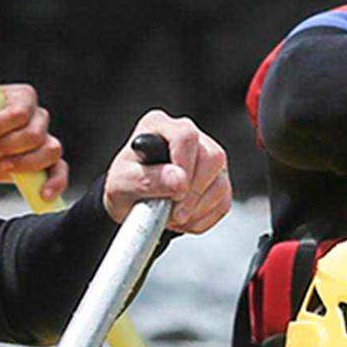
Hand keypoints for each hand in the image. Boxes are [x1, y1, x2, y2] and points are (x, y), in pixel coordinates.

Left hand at [0, 81, 68, 199]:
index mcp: (20, 98)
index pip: (22, 110)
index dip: (5, 122)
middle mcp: (35, 116)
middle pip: (36, 133)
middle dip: (9, 145)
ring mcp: (42, 140)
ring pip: (51, 150)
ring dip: (26, 162)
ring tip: (4, 165)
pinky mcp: (43, 162)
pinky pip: (60, 170)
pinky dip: (55, 182)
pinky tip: (43, 194)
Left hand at [102, 111, 230, 232]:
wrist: (131, 205)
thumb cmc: (124, 187)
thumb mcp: (123, 184)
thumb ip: (148, 180)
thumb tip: (179, 181)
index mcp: (160, 126)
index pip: (186, 135)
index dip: (185, 165)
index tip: (176, 192)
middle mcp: (189, 137)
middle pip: (212, 157)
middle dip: (194, 193)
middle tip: (174, 212)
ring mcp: (207, 158)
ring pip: (220, 182)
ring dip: (197, 209)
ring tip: (173, 217)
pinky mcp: (218, 181)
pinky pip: (223, 202)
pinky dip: (203, 219)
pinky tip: (184, 220)